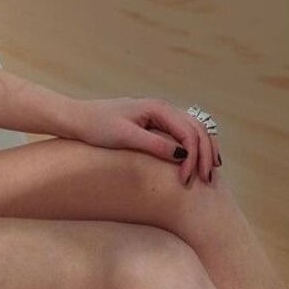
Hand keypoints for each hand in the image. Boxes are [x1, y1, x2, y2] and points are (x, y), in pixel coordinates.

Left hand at [72, 96, 221, 185]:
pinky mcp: (155, 121)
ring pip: (194, 129)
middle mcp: (163, 107)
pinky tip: (197, 160)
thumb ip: (154, 145)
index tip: (185, 181)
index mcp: (157, 108)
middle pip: (197, 130)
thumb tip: (183, 154)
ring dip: (204, 150)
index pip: (188, 133)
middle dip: (205, 155)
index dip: (193, 158)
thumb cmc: (97, 127)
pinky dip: (194, 145)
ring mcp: (160, 113)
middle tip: (208, 181)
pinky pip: (183, 132)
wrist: (78, 118)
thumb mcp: (125, 137)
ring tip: (210, 172)